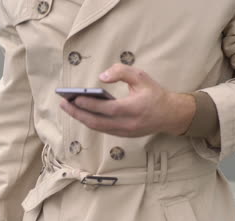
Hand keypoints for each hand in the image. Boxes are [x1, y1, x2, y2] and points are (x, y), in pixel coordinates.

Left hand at [60, 64, 195, 136]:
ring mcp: (125, 132)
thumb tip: (101, 77)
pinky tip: (81, 113)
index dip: (89, 104)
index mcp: (133, 109)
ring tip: (68, 107)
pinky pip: (102, 129)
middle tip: (63, 103)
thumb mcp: (142, 77)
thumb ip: (122, 72)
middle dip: (78, 113)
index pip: (107, 109)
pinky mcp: (123, 135)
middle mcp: (128, 124)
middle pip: (97, 122)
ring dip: (81, 118)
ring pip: (98, 128)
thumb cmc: (155, 94)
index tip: (74, 97)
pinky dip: (90, 121)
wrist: (170, 115)